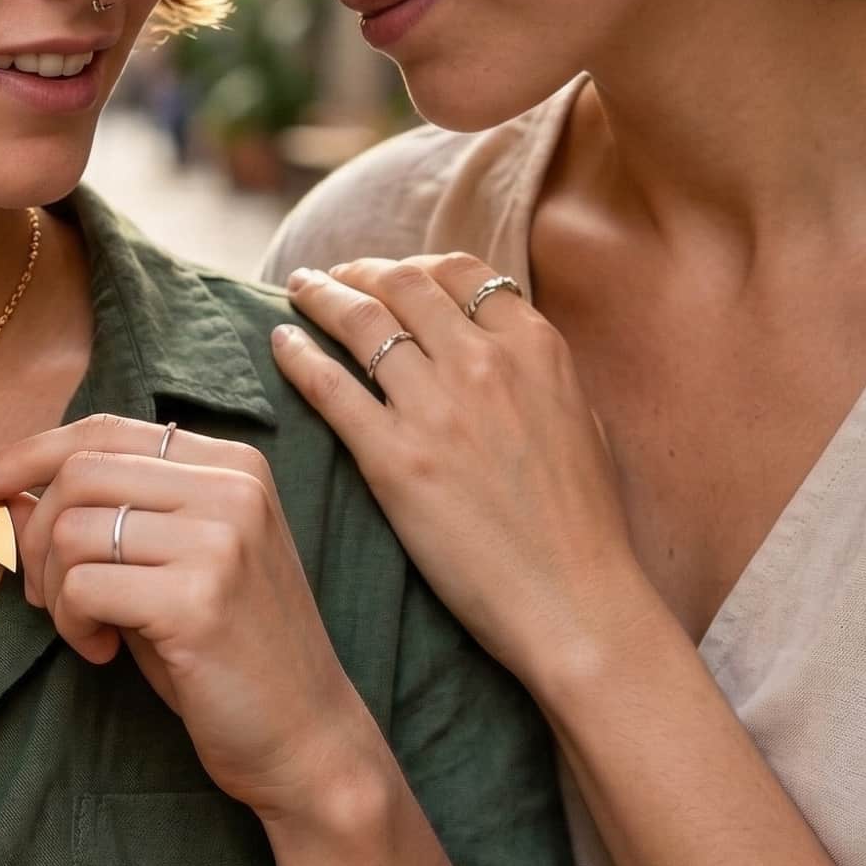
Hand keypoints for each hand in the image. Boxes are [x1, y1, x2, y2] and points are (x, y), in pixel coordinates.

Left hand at [0, 414, 378, 822]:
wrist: (306, 740)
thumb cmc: (227, 652)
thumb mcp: (166, 566)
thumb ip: (101, 518)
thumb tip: (5, 490)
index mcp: (231, 466)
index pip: (106, 430)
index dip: (30, 453)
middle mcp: (231, 488)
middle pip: (80, 471)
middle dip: (35, 533)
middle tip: (43, 593)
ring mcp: (220, 539)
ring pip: (73, 528)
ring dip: (54, 588)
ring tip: (85, 629)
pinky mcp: (198, 599)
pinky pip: (84, 586)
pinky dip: (72, 623)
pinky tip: (103, 651)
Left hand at [275, 254, 655, 689]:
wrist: (576, 600)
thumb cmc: (585, 524)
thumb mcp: (580, 419)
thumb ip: (534, 370)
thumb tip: (497, 339)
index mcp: (535, 348)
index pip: (460, 271)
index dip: (415, 265)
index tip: (388, 273)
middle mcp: (483, 363)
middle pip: (402, 283)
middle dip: (360, 270)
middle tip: (334, 276)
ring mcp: (435, 407)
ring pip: (361, 320)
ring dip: (321, 293)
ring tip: (300, 287)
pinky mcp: (392, 457)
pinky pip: (328, 385)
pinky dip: (297, 353)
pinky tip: (281, 340)